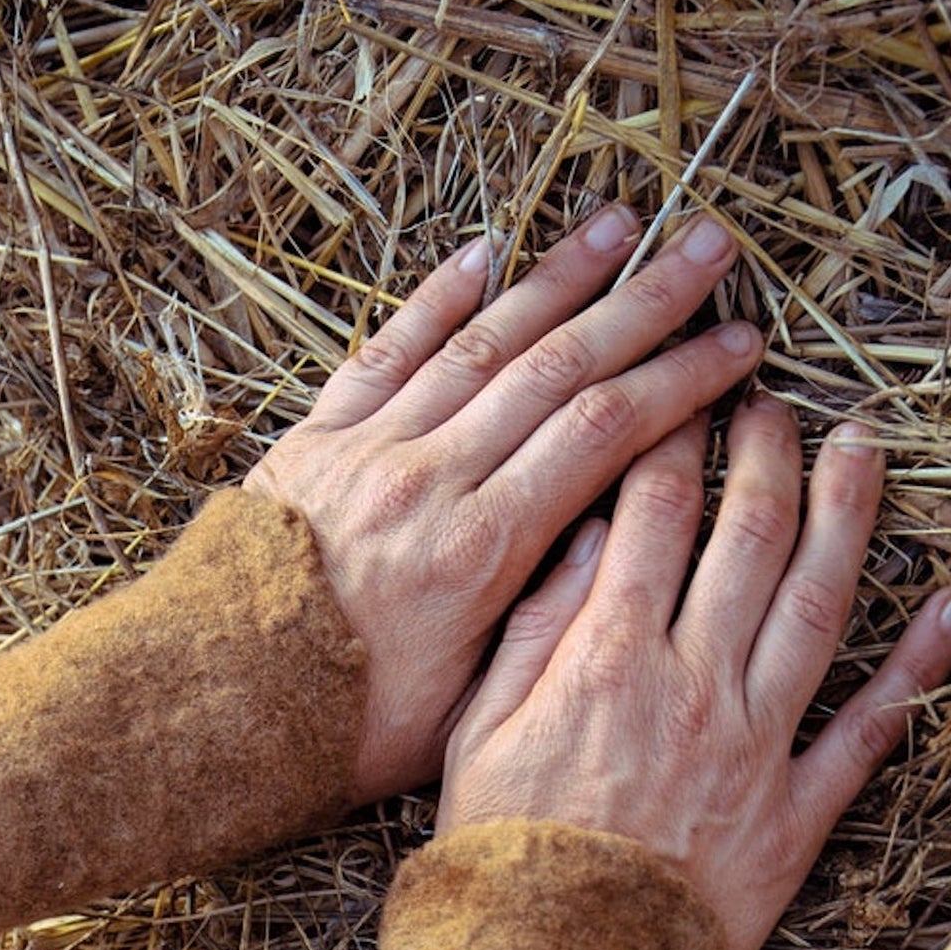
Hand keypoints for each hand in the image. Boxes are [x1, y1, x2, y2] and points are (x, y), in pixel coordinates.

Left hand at [244, 208, 763, 801]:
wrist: (209, 705)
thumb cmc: (340, 727)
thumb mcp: (464, 707)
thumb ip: (541, 626)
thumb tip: (608, 548)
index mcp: (481, 549)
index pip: (605, 434)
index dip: (682, 382)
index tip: (741, 346)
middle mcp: (431, 478)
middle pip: (560, 365)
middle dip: (646, 301)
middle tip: (711, 245)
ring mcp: (371, 447)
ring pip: (481, 340)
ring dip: (556, 276)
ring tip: (620, 221)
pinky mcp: (317, 438)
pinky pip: (387, 350)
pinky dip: (437, 298)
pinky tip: (483, 252)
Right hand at [436, 398, 950, 949]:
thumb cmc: (503, 858)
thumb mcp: (479, 734)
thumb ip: (533, 630)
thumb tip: (580, 537)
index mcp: (608, 658)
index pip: (654, 514)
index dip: (674, 439)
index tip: (685, 393)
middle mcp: (695, 684)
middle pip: (747, 539)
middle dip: (765, 454)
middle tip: (773, 401)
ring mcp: (757, 745)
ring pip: (817, 607)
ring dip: (846, 519)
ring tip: (862, 452)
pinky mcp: (798, 811)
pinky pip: (869, 729)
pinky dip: (915, 668)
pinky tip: (948, 607)